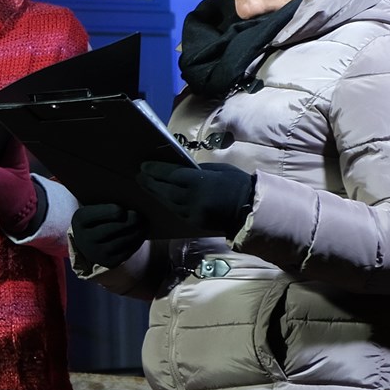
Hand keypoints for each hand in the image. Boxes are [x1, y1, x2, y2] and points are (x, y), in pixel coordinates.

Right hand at [70, 202, 146, 269]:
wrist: (92, 241)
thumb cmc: (99, 217)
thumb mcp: (97, 208)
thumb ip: (109, 205)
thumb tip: (131, 210)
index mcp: (79, 220)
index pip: (94, 215)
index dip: (110, 212)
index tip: (122, 210)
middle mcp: (84, 239)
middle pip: (110, 229)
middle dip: (128, 222)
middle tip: (139, 216)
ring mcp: (96, 253)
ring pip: (121, 241)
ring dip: (136, 232)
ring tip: (145, 224)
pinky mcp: (109, 262)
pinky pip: (126, 252)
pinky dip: (136, 242)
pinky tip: (142, 234)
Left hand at [140, 160, 255, 235]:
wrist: (251, 209)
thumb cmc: (236, 183)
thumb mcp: (218, 169)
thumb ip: (197, 170)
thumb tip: (178, 169)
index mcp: (200, 182)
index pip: (171, 175)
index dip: (155, 170)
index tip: (144, 166)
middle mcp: (193, 199)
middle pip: (165, 190)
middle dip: (150, 182)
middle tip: (139, 175)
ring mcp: (192, 213)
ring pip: (168, 203)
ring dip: (155, 193)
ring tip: (145, 185)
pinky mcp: (194, 223)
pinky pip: (176, 212)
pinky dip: (167, 204)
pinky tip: (161, 198)